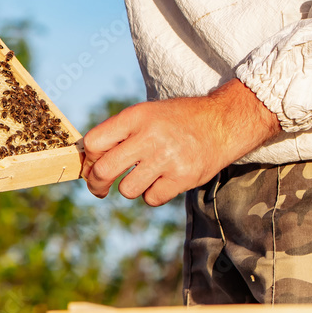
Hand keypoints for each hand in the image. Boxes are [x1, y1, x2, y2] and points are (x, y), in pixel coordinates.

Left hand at [81, 79, 280, 205]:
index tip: (93, 165)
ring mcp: (167, 158)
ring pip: (127, 189)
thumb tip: (89, 162)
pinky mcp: (183, 177)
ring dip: (129, 189)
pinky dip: (152, 195)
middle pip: (105, 170)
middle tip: (98, 188)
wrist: (222, 122)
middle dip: (96, 183)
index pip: (95, 142)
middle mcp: (149, 137)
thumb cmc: (176, 121)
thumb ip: (119, 133)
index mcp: (135, 117)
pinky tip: (161, 182)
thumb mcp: (146, 114)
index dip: (90, 158)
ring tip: (141, 178)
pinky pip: (151, 198)